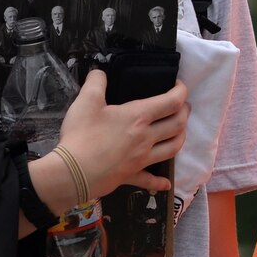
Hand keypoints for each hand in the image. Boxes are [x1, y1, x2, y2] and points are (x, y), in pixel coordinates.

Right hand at [56, 70, 189, 199]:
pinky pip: (151, 180)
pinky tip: (166, 183)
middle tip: (182, 106)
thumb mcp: (85, 101)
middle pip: (178, 124)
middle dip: (184, 112)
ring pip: (173, 148)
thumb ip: (95, 82)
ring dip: (181, 137)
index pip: (171, 101)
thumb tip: (100, 72)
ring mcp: (142, 159)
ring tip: (179, 131)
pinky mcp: (132, 175)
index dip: (181, 91)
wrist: (72, 173)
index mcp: (138, 117)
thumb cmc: (81, 135)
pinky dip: (160, 182)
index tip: (178, 85)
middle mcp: (146, 137)